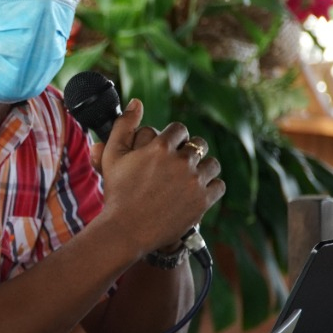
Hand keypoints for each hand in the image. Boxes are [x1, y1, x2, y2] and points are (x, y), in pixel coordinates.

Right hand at [96, 100, 223, 253]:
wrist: (127, 230)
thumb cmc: (117, 193)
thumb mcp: (113, 156)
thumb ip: (124, 125)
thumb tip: (137, 102)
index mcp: (160, 147)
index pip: (179, 130)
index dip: (174, 138)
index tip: (168, 148)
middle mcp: (181, 161)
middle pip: (198, 144)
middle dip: (189, 151)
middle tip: (178, 164)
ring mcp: (194, 182)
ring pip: (211, 164)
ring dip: (202, 168)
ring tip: (189, 177)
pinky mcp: (203, 201)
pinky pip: (219, 185)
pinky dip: (210, 187)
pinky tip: (197, 191)